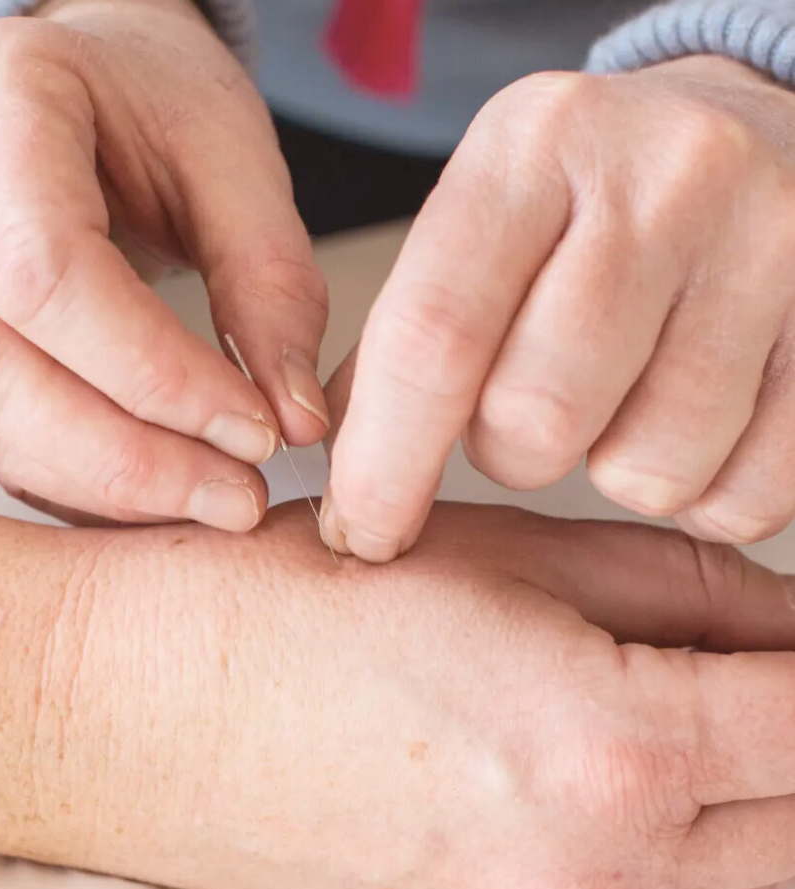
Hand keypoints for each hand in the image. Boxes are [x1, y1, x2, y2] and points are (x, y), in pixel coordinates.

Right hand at [0, 0, 328, 529]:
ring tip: (205, 499)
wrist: (84, 80)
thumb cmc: (158, 97)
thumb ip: (273, 285)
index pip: (47, 272)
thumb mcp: (235, 159)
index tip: (256, 431)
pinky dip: (68, 476)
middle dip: (126, 458)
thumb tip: (296, 422)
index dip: (155, 376)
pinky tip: (148, 489)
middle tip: (235, 499)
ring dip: (98, 483)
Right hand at [40, 501, 794, 888]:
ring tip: (680, 688)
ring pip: (727, 866)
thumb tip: (770, 609)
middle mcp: (591, 869)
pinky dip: (662, 828)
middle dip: (794, 723)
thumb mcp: (488, 547)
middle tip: (755, 649)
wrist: (124, 708)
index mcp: (607, 746)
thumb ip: (664, 578)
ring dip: (741, 783)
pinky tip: (596, 750)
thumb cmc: (274, 605)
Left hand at [325, 56, 794, 560]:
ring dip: (608, 474)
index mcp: (533, 149)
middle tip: (523, 419)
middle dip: (507, 458)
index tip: (361, 536)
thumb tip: (349, 492)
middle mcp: (660, 182)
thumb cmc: (588, 203)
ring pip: (646, 470)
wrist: (753, 138)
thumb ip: (402, 348)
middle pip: (535, 419)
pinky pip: (743, 495)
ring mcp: (768, 248)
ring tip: (616, 405)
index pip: (433, 337)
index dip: (384, 465)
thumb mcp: (477, 230)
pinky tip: (688, 424)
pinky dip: (698, 494)